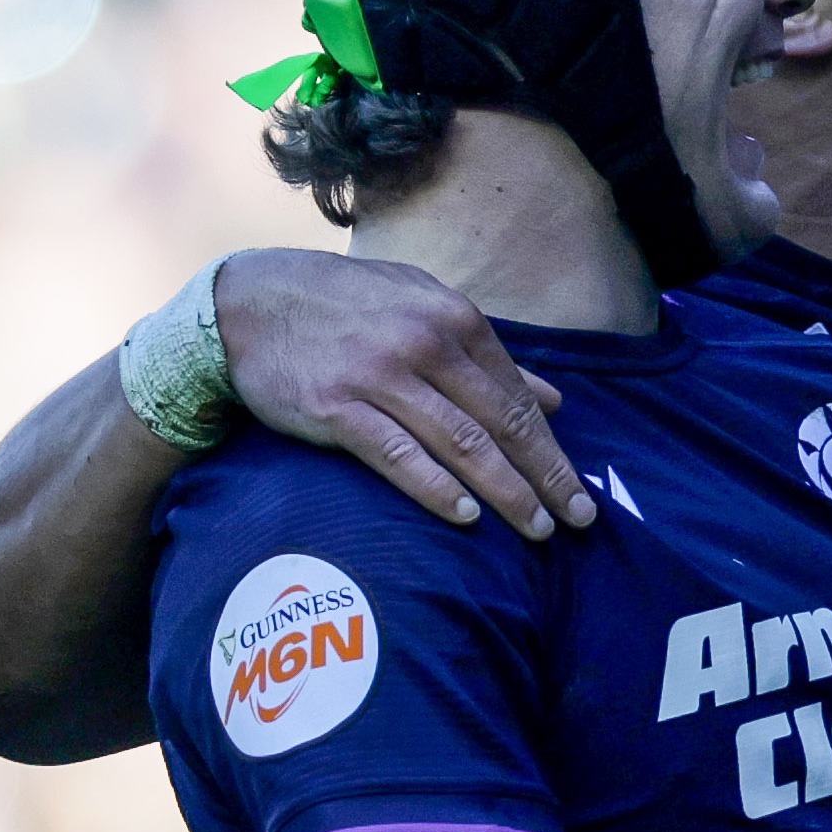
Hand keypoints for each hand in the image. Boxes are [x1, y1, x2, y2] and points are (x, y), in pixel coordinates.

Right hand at [217, 249, 590, 540]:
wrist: (251, 302)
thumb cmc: (346, 307)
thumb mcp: (423, 309)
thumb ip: (488, 356)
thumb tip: (554, 399)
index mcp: (452, 319)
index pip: (516, 396)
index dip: (553, 448)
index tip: (580, 490)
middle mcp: (424, 344)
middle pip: (500, 422)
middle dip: (545, 476)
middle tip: (578, 521)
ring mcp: (380, 376)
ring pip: (459, 442)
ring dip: (505, 490)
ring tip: (536, 529)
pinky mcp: (336, 407)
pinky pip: (397, 455)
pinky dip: (435, 486)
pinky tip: (466, 515)